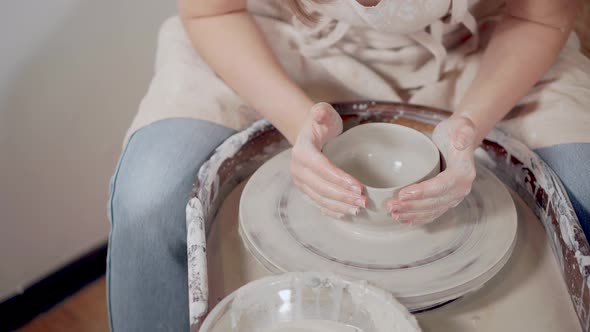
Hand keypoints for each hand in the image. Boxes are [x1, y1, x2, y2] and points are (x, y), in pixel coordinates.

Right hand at [290, 103, 367, 217]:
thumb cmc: (320, 123)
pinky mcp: (306, 189)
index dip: (339, 179)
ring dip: (340, 206)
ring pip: (320, 198)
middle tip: (364, 201)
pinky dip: (332, 210)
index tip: (359, 186)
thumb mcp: (322, 112)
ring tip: (359, 209)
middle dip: (344, 196)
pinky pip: (318, 203)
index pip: (322, 168)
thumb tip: (319, 115)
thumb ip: (321, 112)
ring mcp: (301, 181)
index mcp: (302, 151)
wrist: (310, 133)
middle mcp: (298, 169)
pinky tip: (346, 213)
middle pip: (322, 187)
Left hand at [386, 116, 477, 224]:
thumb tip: (460, 141)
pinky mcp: (446, 198)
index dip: (421, 192)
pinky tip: (405, 220)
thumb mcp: (461, 126)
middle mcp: (461, 189)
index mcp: (463, 174)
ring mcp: (453, 196)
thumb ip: (462, 133)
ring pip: (431, 210)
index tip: (402, 194)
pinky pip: (432, 212)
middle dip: (411, 206)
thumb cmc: (457, 130)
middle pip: (434, 202)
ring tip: (393, 213)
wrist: (460, 137)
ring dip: (411, 214)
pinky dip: (418, 218)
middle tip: (390, 206)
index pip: (441, 187)